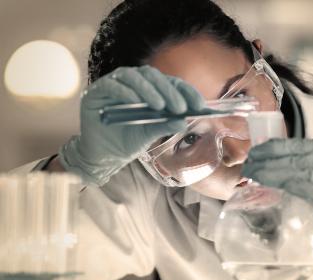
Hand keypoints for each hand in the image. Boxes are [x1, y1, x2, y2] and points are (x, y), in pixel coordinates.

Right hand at [59, 65, 204, 184]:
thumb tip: (184, 121)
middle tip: (181, 107)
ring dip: (149, 90)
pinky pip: (112, 85)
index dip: (186, 91)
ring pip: (133, 76)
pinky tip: (136, 103)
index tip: (200, 105)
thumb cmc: (128, 141)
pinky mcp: (97, 91)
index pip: (171, 83)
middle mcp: (133, 82)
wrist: (103, 155)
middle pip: (153, 76)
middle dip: (169, 90)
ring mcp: (114, 84)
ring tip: (160, 106)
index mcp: (150, 89)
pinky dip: (126, 93)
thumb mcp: (150, 134)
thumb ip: (165, 124)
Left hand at [241, 138, 312, 253]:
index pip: (294, 145)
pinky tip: (272, 185)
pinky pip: (306, 188)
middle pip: (292, 157)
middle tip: (248, 165)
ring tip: (253, 174)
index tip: (253, 153)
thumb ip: (301, 164)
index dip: (270, 148)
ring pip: (296, 171)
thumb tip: (267, 161)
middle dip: (266, 161)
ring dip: (271, 173)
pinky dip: (287, 185)